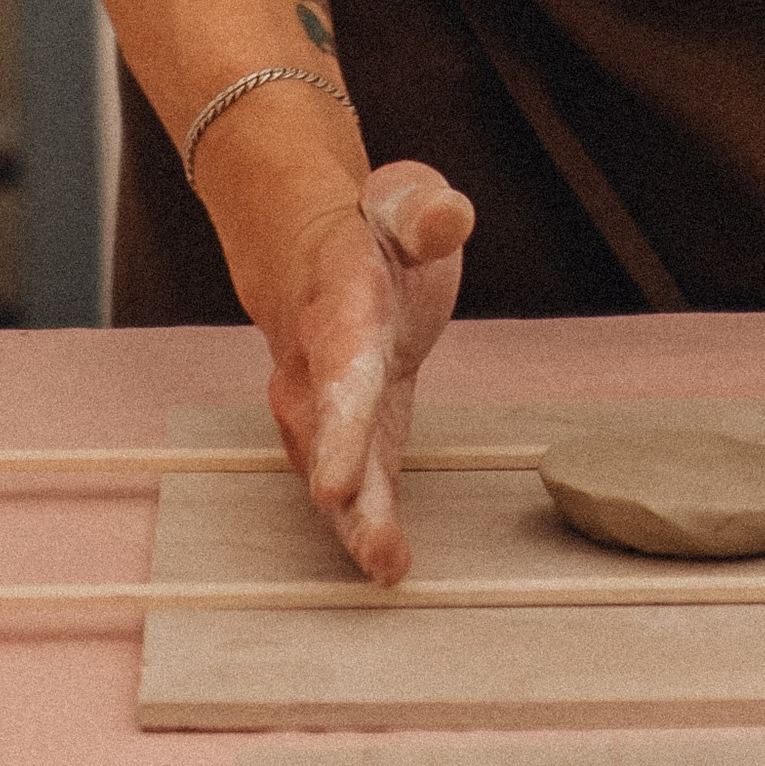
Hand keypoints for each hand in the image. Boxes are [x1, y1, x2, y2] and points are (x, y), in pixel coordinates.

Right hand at [264, 160, 471, 583]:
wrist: (314, 262)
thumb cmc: (369, 236)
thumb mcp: (401, 200)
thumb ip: (424, 210)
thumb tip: (450, 216)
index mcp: (339, 303)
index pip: (339, 359)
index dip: (340, 415)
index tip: (334, 469)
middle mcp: (318, 366)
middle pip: (323, 425)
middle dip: (336, 471)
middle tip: (344, 513)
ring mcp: (326, 410)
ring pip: (331, 469)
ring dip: (354, 517)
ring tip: (384, 562)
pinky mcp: (351, 440)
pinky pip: (354, 488)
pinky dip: (367, 527)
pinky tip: (390, 566)